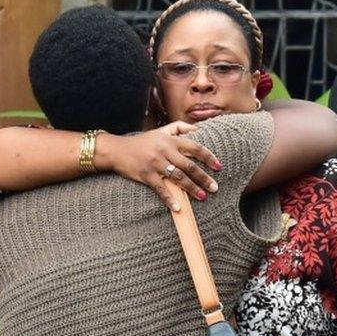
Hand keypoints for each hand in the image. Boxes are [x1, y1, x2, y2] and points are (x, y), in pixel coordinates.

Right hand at [93, 125, 221, 211]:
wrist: (117, 150)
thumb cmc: (141, 142)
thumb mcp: (160, 130)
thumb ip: (179, 127)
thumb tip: (198, 129)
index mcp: (170, 141)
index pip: (195, 147)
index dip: (209, 157)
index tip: (219, 166)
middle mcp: (164, 151)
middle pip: (189, 165)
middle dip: (203, 177)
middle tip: (215, 188)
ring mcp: (155, 164)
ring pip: (178, 177)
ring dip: (191, 188)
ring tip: (202, 197)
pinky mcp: (146, 175)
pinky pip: (160, 189)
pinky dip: (169, 199)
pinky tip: (178, 208)